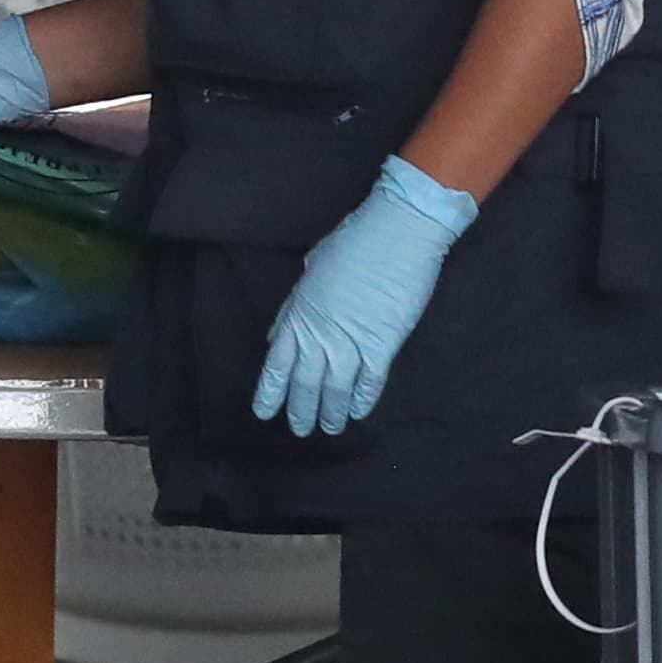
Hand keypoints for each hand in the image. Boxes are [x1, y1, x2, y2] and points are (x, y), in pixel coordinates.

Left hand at [253, 159, 477, 436]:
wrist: (397, 231)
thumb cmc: (355, 241)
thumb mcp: (312, 268)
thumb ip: (295, 305)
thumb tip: (279, 333)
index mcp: (300, 314)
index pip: (277, 364)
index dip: (271, 392)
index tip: (264, 413)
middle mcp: (321, 334)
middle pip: (306, 383)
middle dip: (301, 410)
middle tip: (300, 430)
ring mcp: (352, 341)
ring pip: (336, 389)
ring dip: (332, 413)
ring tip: (332, 429)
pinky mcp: (383, 344)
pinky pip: (371, 381)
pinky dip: (364, 399)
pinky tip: (361, 413)